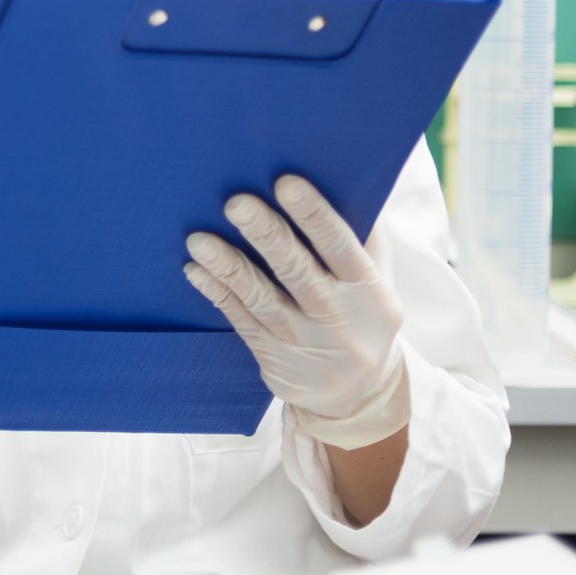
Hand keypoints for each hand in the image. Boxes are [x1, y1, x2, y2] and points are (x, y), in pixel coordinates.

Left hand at [182, 174, 410, 449]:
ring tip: (199, 239)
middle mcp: (337, 315)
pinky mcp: (273, 356)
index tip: (286, 183)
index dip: (314, 216)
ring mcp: (302, 339)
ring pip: (261, 298)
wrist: (358, 393)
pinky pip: (240, 320)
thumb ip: (365, 240)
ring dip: (228, 266)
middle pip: (297, 271)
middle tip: (235, 203)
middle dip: (266, 235)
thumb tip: (346, 181)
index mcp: (369, 289)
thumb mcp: (379, 281)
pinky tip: (195, 271)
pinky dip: (217, 294)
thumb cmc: (363, 314)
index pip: (341, 247)